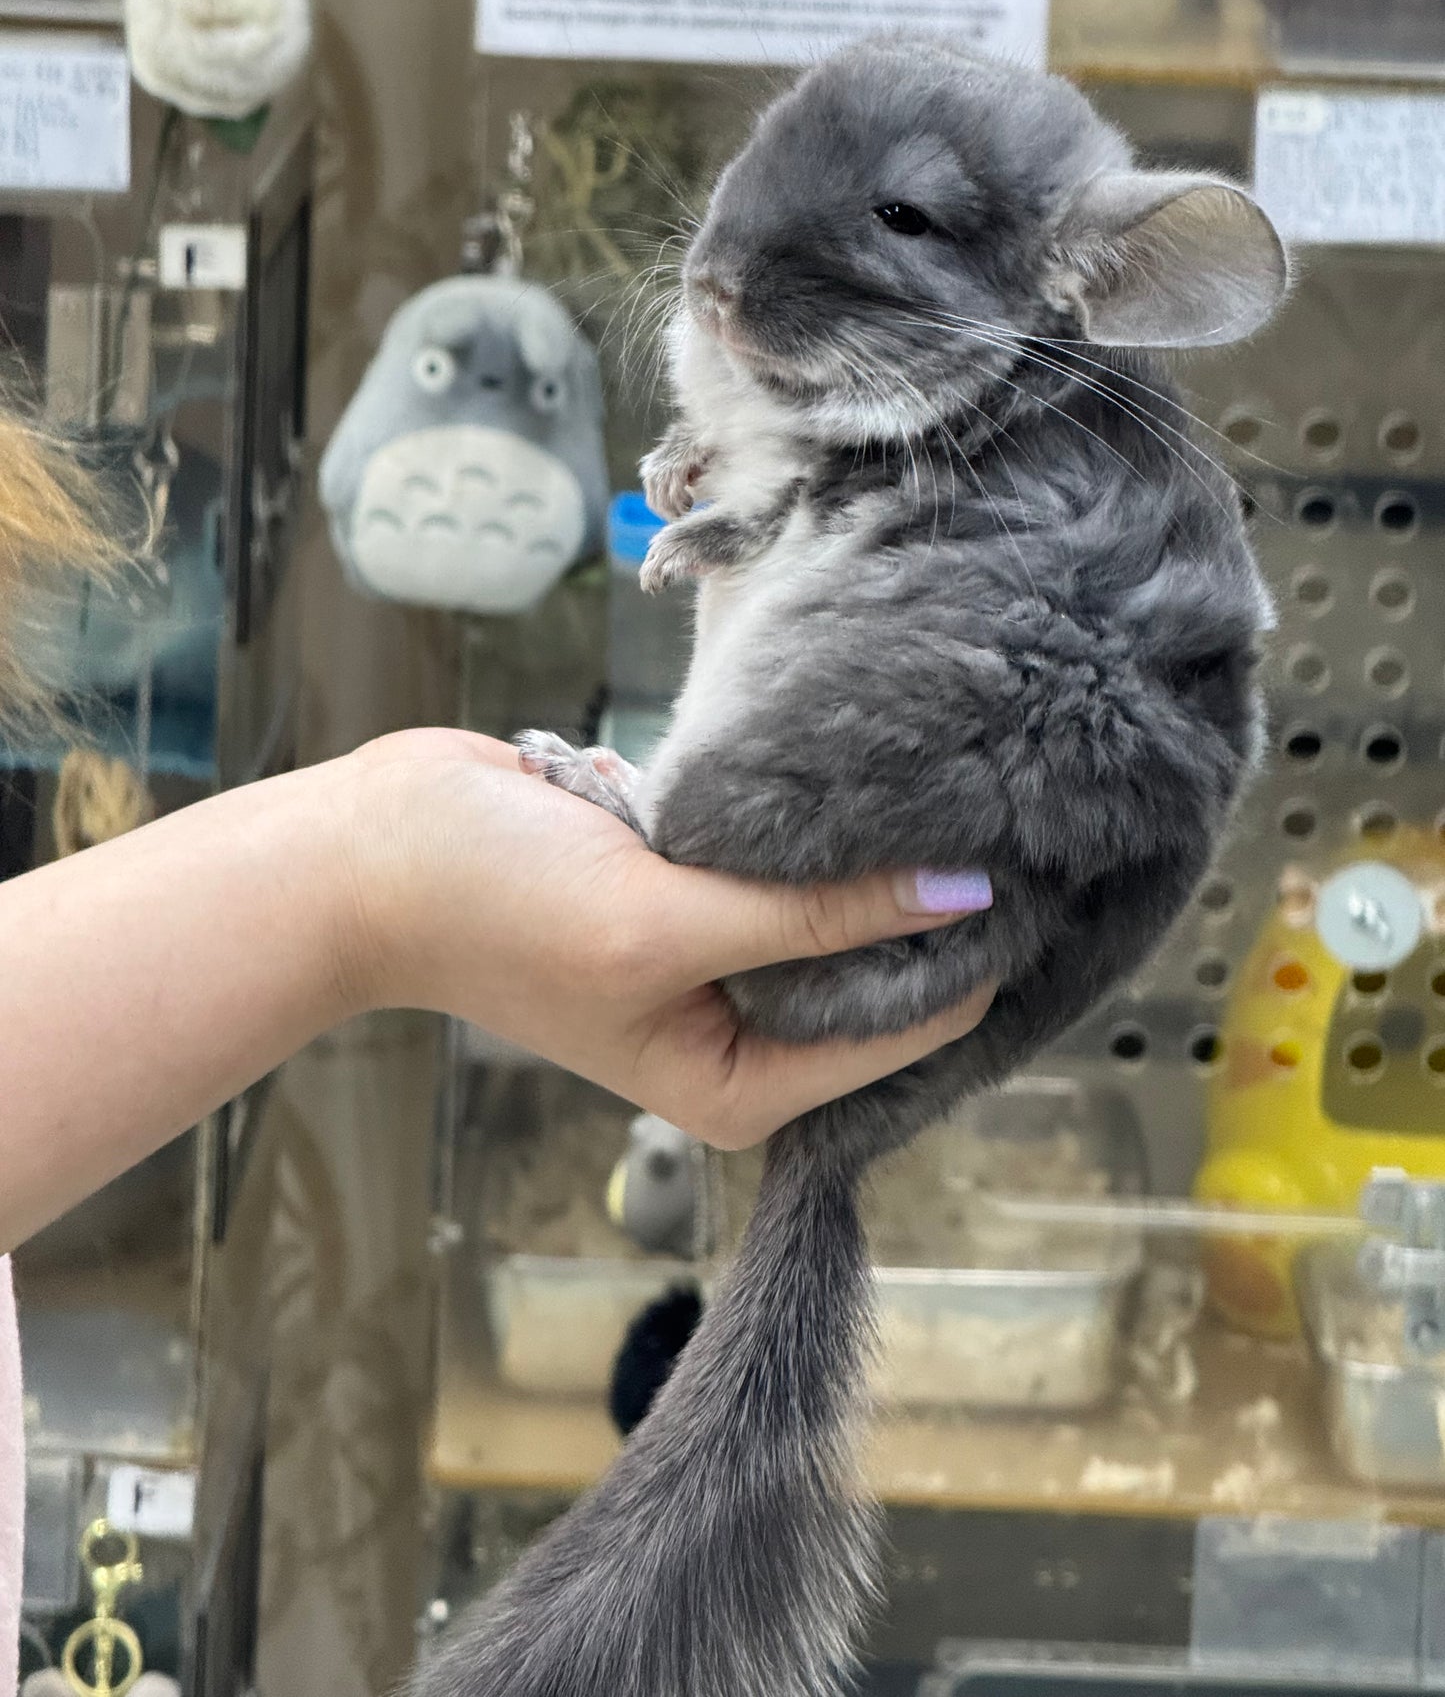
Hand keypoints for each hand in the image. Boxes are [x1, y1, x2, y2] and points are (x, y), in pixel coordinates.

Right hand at [341, 729, 993, 1147]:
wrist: (377, 845)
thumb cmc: (498, 909)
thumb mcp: (664, 924)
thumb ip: (813, 917)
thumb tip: (964, 893)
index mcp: (740, 1085)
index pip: (909, 1030)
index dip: (968, 954)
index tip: (1030, 866)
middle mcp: (742, 1030)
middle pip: (883, 968)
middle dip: (930, 898)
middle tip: (1004, 802)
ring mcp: (718, 951)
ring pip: (839, 901)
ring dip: (875, 847)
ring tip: (952, 773)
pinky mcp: (696, 881)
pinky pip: (788, 853)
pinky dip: (814, 818)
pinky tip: (867, 766)